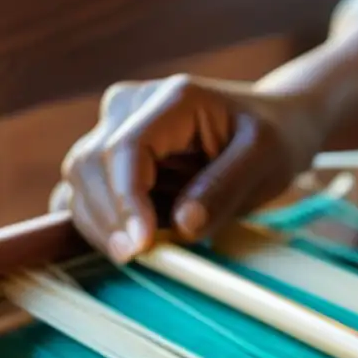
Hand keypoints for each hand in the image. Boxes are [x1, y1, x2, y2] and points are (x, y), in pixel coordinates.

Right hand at [53, 74, 323, 261]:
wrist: (277, 126)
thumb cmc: (276, 139)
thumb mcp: (266, 160)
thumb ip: (225, 188)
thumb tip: (182, 225)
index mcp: (173, 99)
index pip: (126, 149)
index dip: (126, 200)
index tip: (141, 245)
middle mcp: (132, 106)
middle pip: (91, 166)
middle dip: (109, 219)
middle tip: (142, 258)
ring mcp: (116, 128)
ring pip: (80, 181)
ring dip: (103, 224)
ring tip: (148, 250)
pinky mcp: (113, 155)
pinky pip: (86, 192)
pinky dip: (100, 221)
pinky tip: (128, 242)